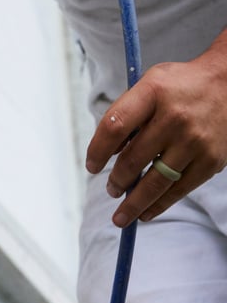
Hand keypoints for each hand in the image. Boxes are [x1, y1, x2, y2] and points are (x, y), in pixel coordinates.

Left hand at [86, 40, 226, 226]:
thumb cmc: (179, 87)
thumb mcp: (148, 85)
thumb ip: (123, 114)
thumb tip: (106, 154)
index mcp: (152, 93)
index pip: (114, 127)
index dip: (97, 152)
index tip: (92, 167)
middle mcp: (175, 117)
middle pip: (133, 160)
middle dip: (116, 182)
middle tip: (111, 190)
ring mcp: (195, 140)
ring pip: (156, 182)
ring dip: (134, 203)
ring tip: (121, 216)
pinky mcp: (210, 159)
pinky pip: (180, 190)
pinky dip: (159, 206)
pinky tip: (146, 213)